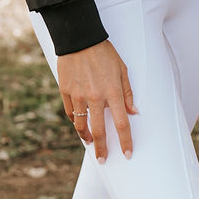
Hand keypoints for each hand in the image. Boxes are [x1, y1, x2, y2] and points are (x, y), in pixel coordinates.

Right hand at [57, 40, 136, 162]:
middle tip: (103, 159)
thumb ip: (127, 92)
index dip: (125, 142)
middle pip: (99, 131)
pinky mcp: (65, 91)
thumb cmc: (104, 53)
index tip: (127, 154)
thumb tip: (133, 112)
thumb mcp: (122, 69)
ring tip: (90, 142)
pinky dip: (76, 120)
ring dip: (86, 137)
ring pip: (81, 125)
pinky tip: (79, 124)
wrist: (79, 38)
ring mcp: (78, 95)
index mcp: (113, 92)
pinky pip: (71, 112)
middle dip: (102, 149)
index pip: (121, 124)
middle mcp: (95, 97)